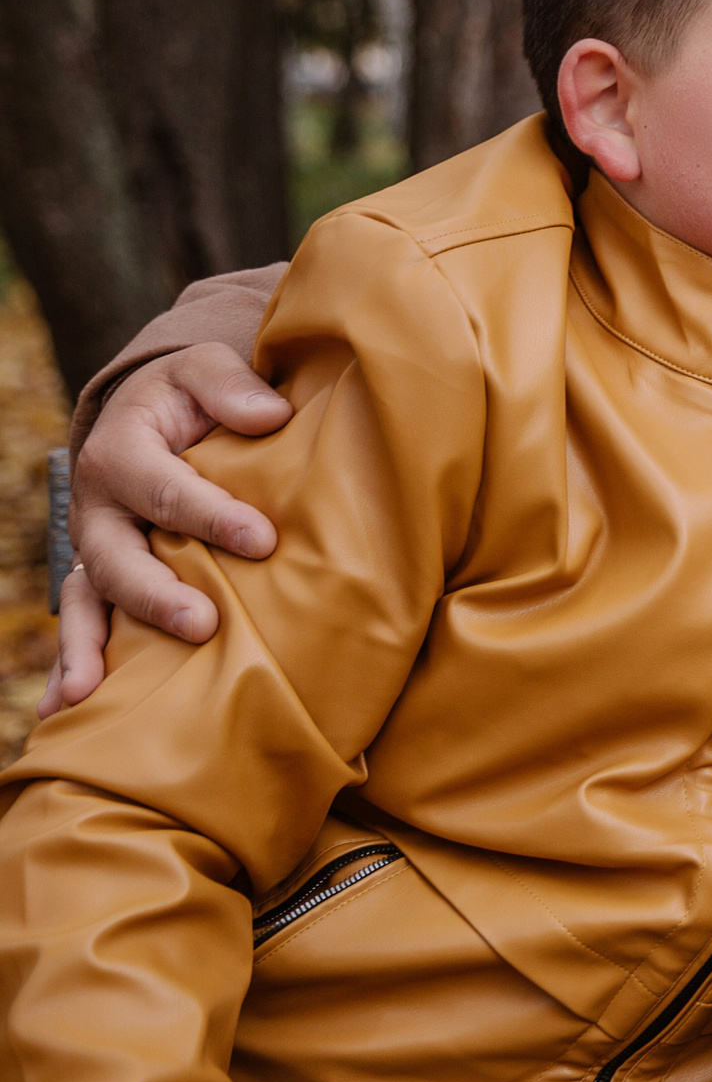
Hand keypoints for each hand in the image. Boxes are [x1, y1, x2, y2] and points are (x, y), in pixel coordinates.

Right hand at [40, 344, 289, 715]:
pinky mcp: (103, 576)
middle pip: (117, 556)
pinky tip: (70, 712)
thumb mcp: (207, 369)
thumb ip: (232, 387)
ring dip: (92, 647)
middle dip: (156, 594)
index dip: (211, 515)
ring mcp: (96, 546)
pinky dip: (73, 664)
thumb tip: (270, 415)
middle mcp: (98, 504)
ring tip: (94, 693)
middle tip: (203, 624)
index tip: (263, 540)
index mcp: (122, 449)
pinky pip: (83, 623)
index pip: (165, 487)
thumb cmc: (194, 396)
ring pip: (90, 599)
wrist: (158, 413)